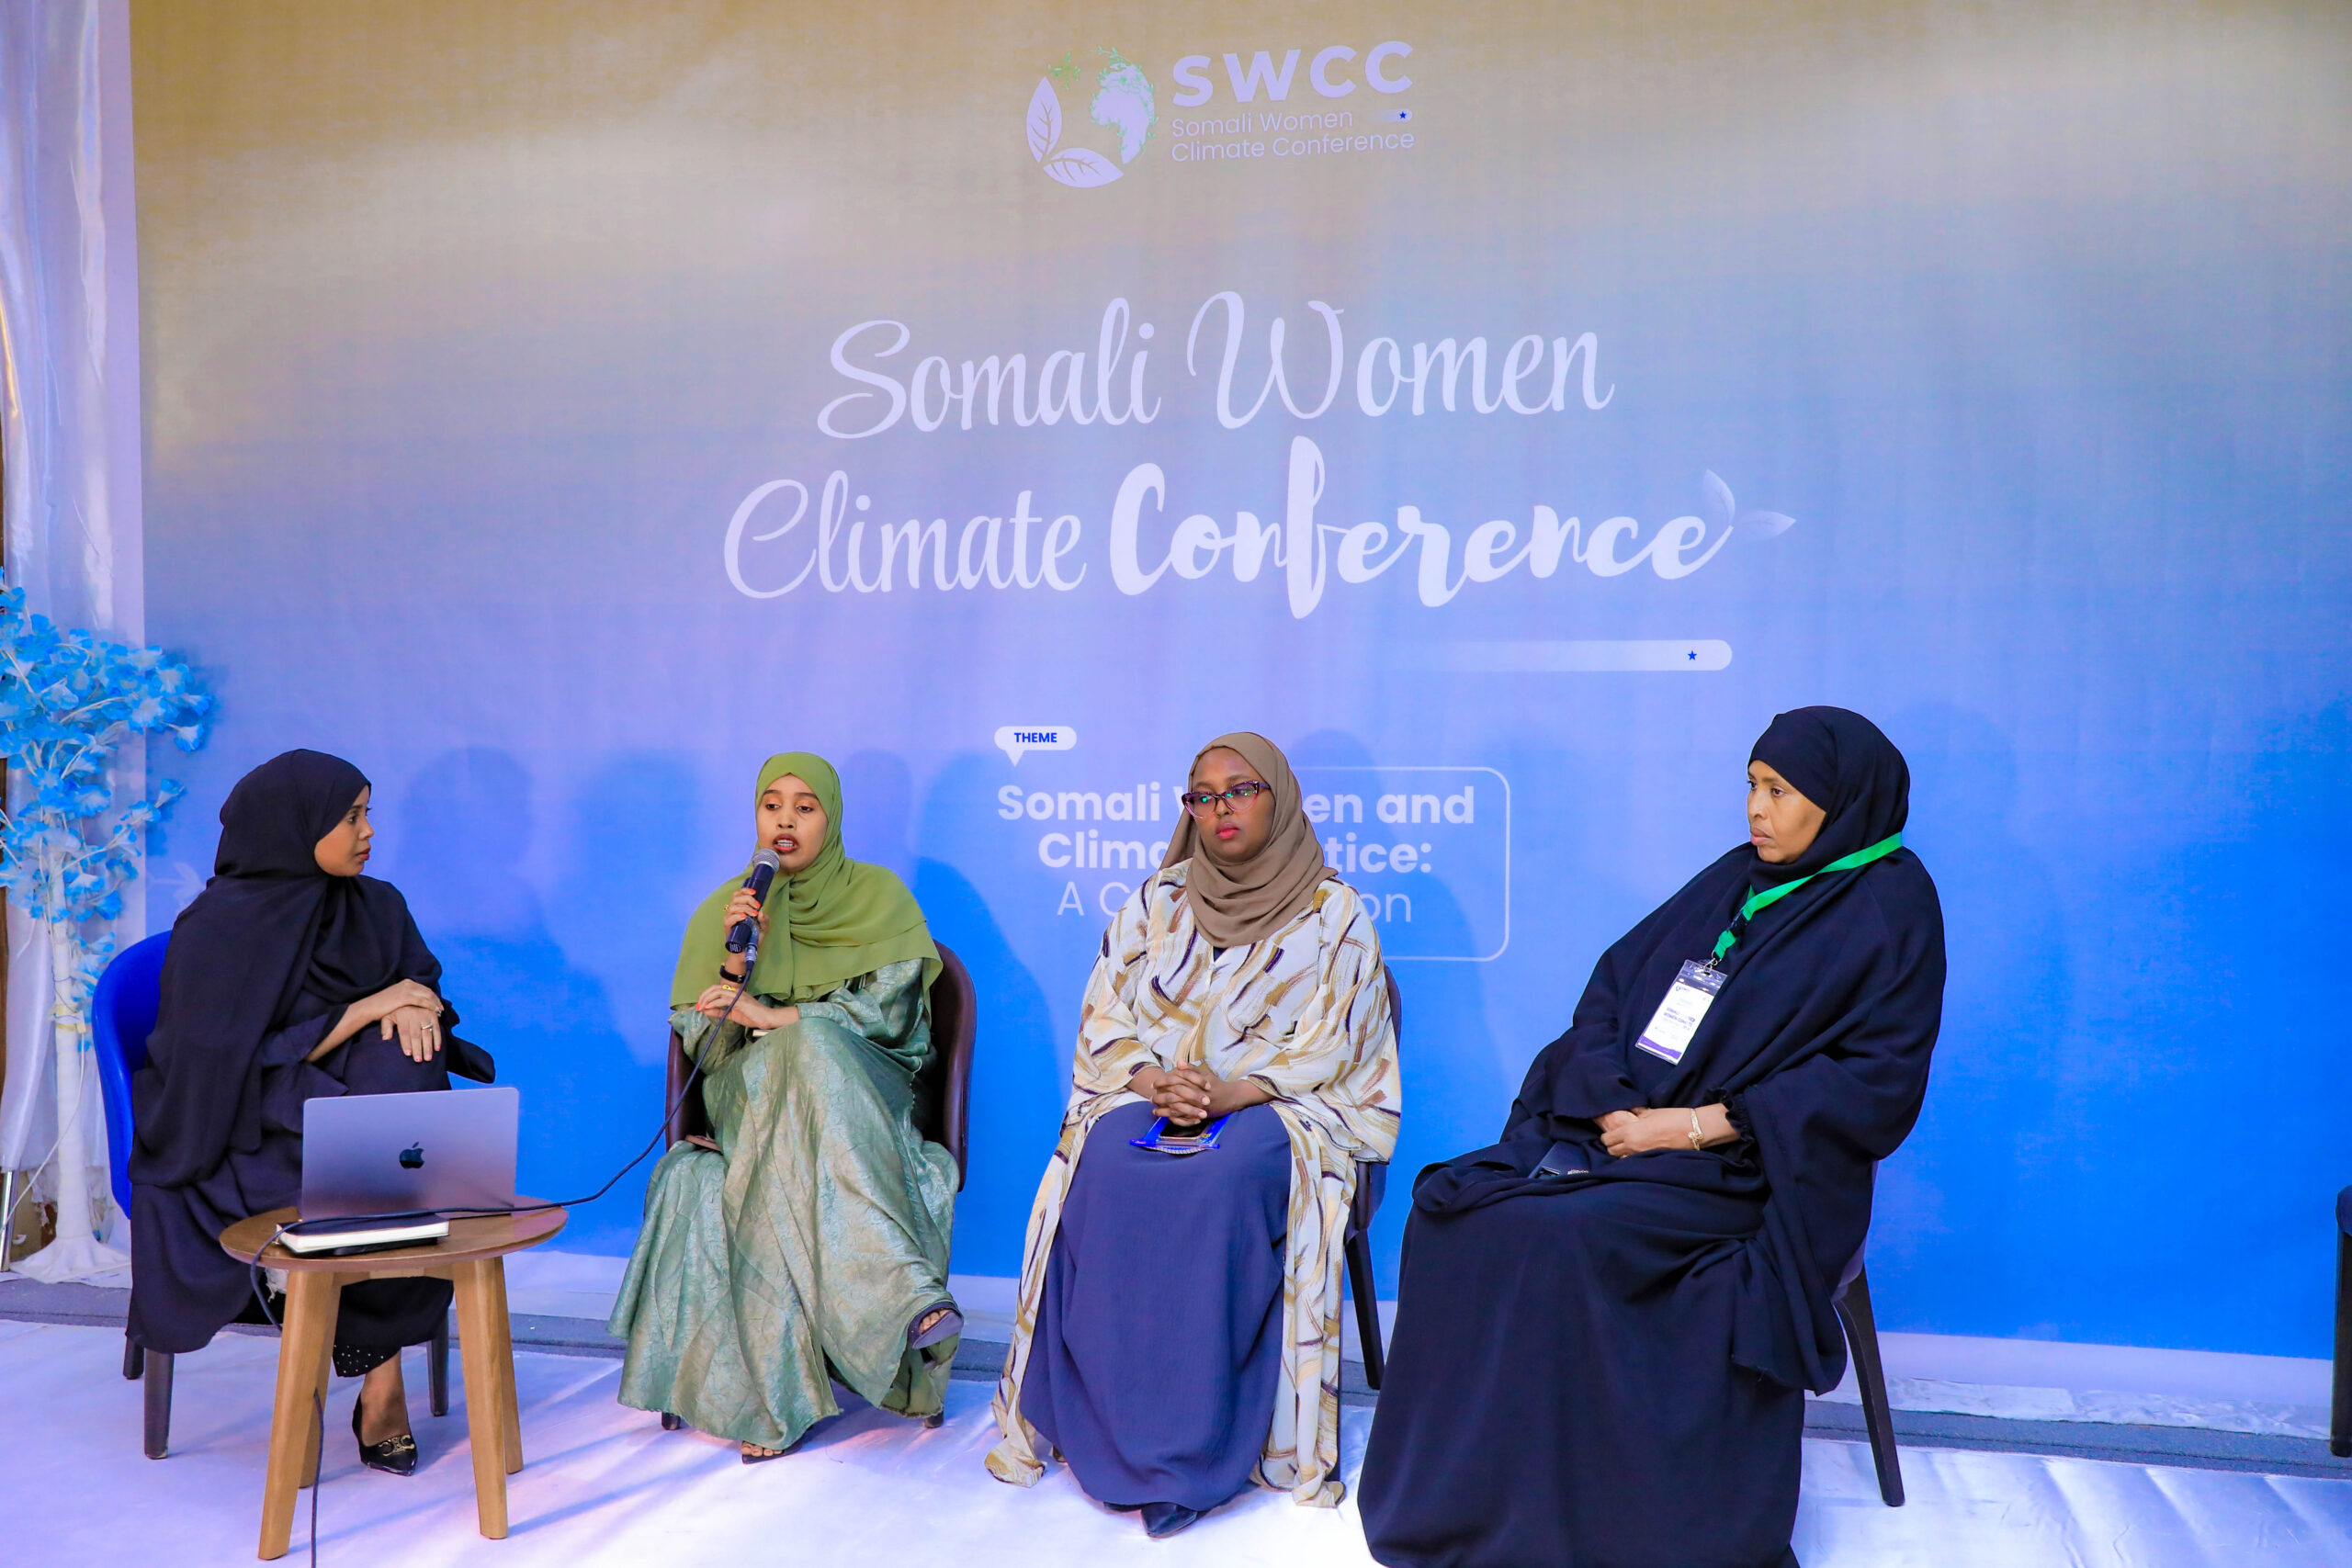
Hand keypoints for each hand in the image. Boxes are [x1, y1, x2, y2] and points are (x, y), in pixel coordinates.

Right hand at [366, 978, 441, 1024]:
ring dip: (435, 1004)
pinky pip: (422, 1001)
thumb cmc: (381, 1006)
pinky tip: (434, 1012)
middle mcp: (408, 984)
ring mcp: (407, 989)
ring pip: (427, 996)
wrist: (369, 1007)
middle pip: (428, 991)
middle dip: (436, 1000)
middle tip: (442, 1009)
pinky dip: (430, 1006)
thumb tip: (415, 1004)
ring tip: (440, 1012)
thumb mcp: (396, 998)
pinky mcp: (405, 997)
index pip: (424, 989)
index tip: (438, 1004)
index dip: (433, 997)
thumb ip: (407, 998)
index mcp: (406, 983)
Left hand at [379, 1004, 441, 1061]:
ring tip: (428, 1058)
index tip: (408, 1054)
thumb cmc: (397, 1012)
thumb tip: (385, 1039)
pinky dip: (438, 1039)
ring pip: (427, 1033)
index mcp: (403, 1015)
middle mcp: (415, 1015)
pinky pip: (437, 1029)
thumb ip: (386, 1027)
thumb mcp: (388, 1016)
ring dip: (428, 1047)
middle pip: (416, 1034)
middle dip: (418, 1048)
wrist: (410, 998)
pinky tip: (437, 1049)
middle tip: (418, 1060)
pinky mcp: (434, 1016)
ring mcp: (426, 1015)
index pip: (405, 1032)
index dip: (406, 1043)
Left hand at [691, 983, 796, 1032]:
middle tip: (698, 1004)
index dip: (706, 995)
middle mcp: (735, 992)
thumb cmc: (752, 1017)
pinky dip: (714, 1003)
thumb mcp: (732, 1015)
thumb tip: (705, 1010)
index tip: (700, 1004)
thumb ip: (719, 1012)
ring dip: (707, 999)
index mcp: (734, 993)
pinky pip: (724, 999)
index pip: (717, 989)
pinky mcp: (740, 1001)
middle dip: (704, 995)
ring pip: (718, 991)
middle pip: (715, 988)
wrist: (766, 1018)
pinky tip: (708, 1008)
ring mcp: (738, 995)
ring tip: (701, 1006)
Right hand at [722, 887, 769, 939]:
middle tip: (757, 906)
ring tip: (753, 914)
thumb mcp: (763, 928)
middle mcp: (733, 912)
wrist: (747, 952)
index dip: (744, 891)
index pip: (737, 894)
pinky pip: (729, 919)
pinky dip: (737, 916)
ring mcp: (729, 919)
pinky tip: (744, 918)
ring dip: (745, 908)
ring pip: (733, 907)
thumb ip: (765, 920)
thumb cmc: (753, 938)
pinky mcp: (727, 928)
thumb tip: (761, 913)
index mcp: (740, 909)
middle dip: (748, 899)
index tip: (754, 892)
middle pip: (735, 898)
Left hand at [1132, 1064, 1266, 1128]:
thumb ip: (1191, 1068)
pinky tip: (1164, 1116)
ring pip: (1178, 1107)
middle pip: (1175, 1094)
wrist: (1231, 1098)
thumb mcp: (1204, 1073)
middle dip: (1161, 1095)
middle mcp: (1197, 1094)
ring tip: (1154, 1107)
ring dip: (1164, 1108)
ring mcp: (1198, 1106)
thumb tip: (1178, 1062)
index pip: (1177, 1080)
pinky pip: (1183, 1118)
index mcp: (1197, 1082)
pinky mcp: (1199, 1115)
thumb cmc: (1215, 1084)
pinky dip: (1172, 1117)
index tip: (1154, 1084)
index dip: (1164, 1082)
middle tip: (1151, 1096)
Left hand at [1601, 1105, 1734, 1157]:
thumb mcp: (1650, 1112)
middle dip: (1613, 1146)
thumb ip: (1635, 1114)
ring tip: (1630, 1146)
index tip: (1611, 1134)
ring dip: (1623, 1153)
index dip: (1607, 1136)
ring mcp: (1642, 1156)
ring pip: (1623, 1159)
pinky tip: (1641, 1152)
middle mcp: (1633, 1147)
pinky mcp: (1652, 1161)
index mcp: (1630, 1132)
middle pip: (1611, 1151)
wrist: (1693, 1130)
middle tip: (1619, 1140)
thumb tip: (1628, 1112)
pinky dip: (1635, 1158)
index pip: (1607, 1140)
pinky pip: (1636, 1162)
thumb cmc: (1672, 1118)